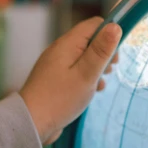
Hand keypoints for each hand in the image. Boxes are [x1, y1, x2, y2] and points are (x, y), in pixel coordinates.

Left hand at [20, 17, 120, 144]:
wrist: (31, 122)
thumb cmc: (60, 98)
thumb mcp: (87, 74)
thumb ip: (101, 50)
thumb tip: (115, 26)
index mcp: (67, 44)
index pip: (93, 25)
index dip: (109, 34)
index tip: (115, 56)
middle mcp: (60, 50)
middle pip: (89, 41)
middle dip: (104, 54)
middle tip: (109, 71)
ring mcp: (55, 65)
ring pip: (83, 58)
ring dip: (96, 69)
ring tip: (100, 84)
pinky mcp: (54, 79)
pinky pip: (75, 71)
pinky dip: (86, 78)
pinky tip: (90, 92)